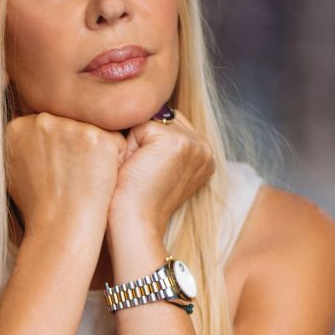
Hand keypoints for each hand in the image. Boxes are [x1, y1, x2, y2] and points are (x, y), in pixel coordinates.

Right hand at [5, 112, 126, 239]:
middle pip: (68, 122)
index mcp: (18, 127)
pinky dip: (112, 158)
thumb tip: (23, 132)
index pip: (47, 124)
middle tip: (70, 173)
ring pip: (91, 129)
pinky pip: (113, 140)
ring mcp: (70, 126)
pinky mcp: (97, 137)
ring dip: (93, 149)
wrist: (60, 226)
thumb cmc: (37, 205)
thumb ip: (19, 145)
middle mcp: (42, 120)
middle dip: (74, 143)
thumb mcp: (12, 171)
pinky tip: (99, 177)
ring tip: (83, 177)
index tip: (55, 167)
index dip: (56, 145)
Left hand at [108, 109, 214, 236]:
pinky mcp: (178, 142)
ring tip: (135, 169)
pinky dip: (129, 144)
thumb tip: (137, 109)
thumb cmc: (131, 200)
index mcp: (203, 155)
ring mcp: (195, 143)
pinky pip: (141, 124)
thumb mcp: (151, 166)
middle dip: (141, 138)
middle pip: (160, 118)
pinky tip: (133, 167)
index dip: (144, 141)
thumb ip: (156, 140)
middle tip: (137, 172)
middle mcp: (205, 147)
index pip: (167, 124)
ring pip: (150, 119)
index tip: (141, 171)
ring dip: (135, 141)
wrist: (132, 224)